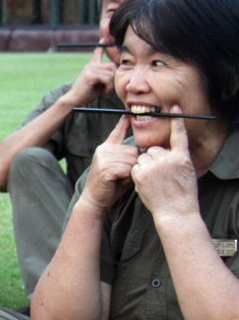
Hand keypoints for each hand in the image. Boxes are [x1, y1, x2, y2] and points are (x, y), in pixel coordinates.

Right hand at [64, 46, 115, 105]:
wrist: (74, 100)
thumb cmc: (86, 94)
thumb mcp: (98, 83)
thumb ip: (105, 77)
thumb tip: (115, 72)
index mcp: (90, 67)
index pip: (97, 54)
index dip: (101, 46)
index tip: (104, 38)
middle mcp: (90, 66)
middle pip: (111, 66)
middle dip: (113, 77)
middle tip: (108, 87)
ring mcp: (89, 69)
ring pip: (110, 73)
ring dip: (111, 84)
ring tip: (106, 91)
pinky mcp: (90, 75)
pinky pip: (107, 78)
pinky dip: (108, 87)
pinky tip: (104, 92)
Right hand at [80, 116, 137, 212]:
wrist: (94, 199)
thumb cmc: (110, 185)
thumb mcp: (119, 167)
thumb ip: (127, 157)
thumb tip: (142, 150)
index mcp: (106, 147)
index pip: (117, 132)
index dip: (124, 123)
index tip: (129, 113)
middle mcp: (103, 149)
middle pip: (133, 150)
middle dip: (134, 163)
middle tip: (123, 175)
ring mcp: (103, 158)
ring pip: (132, 159)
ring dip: (131, 171)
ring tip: (120, 179)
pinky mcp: (106, 168)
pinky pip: (127, 168)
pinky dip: (127, 177)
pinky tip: (118, 181)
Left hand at [131, 108, 198, 222]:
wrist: (176, 211)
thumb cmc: (182, 194)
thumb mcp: (185, 172)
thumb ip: (175, 159)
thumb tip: (163, 152)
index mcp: (182, 157)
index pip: (179, 136)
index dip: (177, 122)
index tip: (175, 108)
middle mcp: (169, 158)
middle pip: (153, 149)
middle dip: (153, 159)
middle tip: (160, 175)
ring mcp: (154, 165)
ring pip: (142, 157)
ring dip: (144, 166)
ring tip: (154, 181)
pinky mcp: (141, 173)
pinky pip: (135, 167)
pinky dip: (137, 173)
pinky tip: (146, 183)